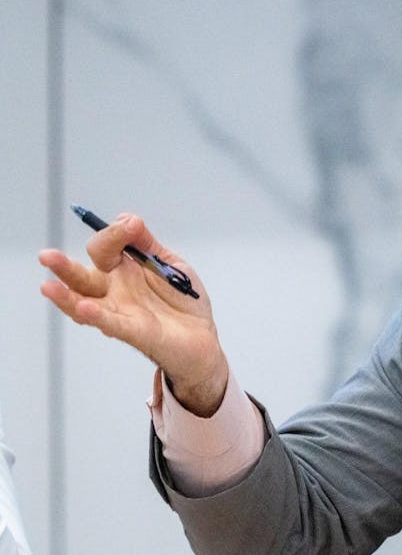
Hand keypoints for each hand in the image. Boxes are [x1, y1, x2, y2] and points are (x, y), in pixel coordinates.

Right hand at [39, 213, 227, 415]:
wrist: (202, 336)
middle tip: (46, 256)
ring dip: (65, 296)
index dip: (115, 233)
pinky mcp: (133, 330)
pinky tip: (84, 307)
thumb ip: (147, 243)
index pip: (105, 247)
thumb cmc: (182, 301)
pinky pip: (111, 322)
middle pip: (81, 276)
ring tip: (48, 287)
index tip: (132, 224)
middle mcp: (114, 289)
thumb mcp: (170, 264)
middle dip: (62, 266)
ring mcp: (120, 310)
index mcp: (122, 268)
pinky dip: (98, 315)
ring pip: (85, 302)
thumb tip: (127, 218)